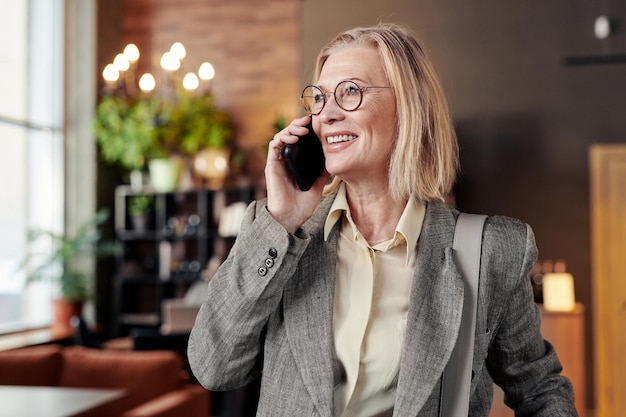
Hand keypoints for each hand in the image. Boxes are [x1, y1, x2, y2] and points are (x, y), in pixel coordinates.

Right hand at [265, 115, 328, 233]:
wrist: (291, 216)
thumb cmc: (303, 204)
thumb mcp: (319, 184)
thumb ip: (324, 172)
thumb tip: (333, 159)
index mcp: (297, 163)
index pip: (300, 140)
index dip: (307, 130)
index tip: (318, 124)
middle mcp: (286, 160)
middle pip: (290, 135)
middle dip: (299, 124)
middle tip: (309, 120)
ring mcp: (278, 161)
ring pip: (282, 136)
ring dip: (291, 128)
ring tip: (303, 127)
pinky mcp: (272, 164)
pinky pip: (275, 145)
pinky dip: (283, 137)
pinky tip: (294, 137)